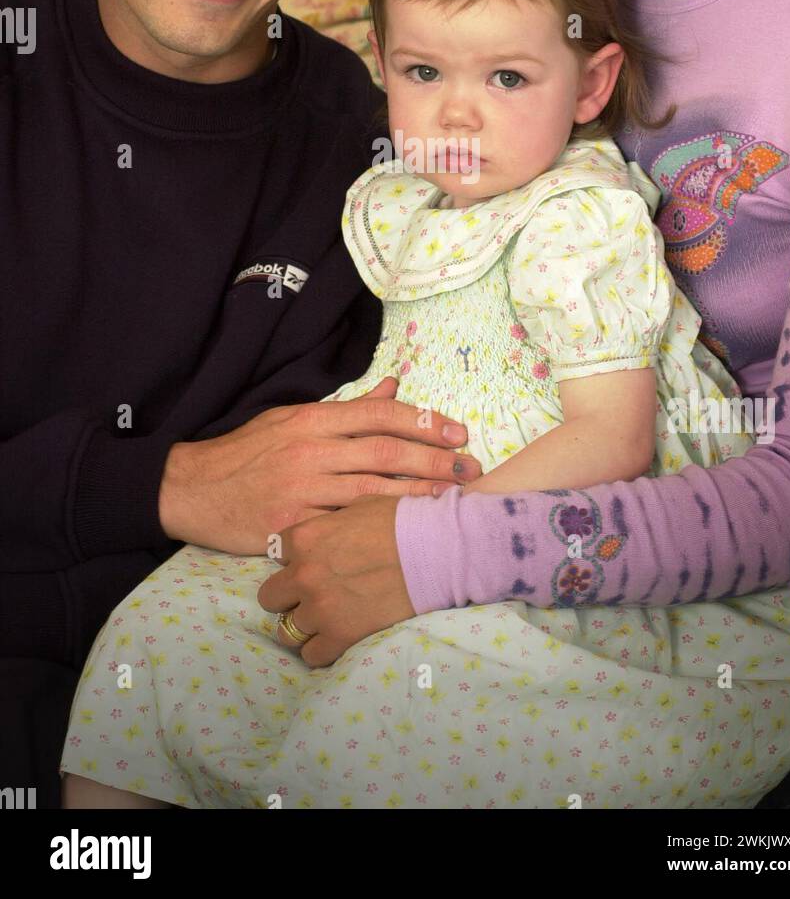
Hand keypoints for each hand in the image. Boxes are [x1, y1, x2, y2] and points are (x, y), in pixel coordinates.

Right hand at [158, 376, 477, 553]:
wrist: (191, 489)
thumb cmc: (246, 453)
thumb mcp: (292, 419)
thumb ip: (346, 409)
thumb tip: (394, 388)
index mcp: (312, 419)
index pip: (379, 414)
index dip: (423, 421)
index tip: (456, 432)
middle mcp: (311, 449)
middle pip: (386, 450)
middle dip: (434, 459)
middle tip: (469, 467)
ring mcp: (302, 488)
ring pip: (373, 489)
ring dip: (419, 495)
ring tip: (453, 499)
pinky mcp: (292, 524)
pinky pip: (345, 523)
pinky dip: (380, 525)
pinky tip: (406, 530)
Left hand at [257, 495, 413, 665]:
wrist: (436, 550)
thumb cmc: (402, 521)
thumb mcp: (359, 506)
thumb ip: (330, 522)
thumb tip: (325, 530)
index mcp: (306, 538)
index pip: (276, 553)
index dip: (294, 558)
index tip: (312, 562)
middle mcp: (304, 574)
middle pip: (270, 597)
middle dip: (288, 596)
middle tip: (312, 595)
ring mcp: (320, 609)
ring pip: (286, 631)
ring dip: (303, 626)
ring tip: (324, 621)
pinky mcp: (340, 636)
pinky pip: (311, 654)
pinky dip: (321, 648)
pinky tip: (337, 637)